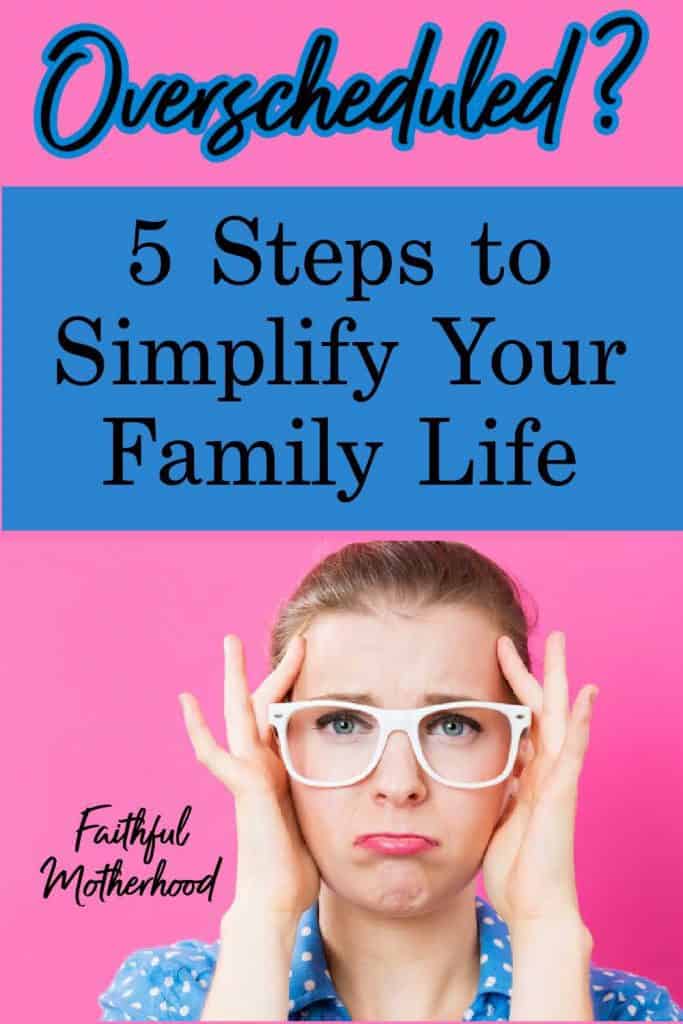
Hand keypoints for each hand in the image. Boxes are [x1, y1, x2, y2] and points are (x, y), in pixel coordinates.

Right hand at [179, 633, 319, 923]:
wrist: (276, 900)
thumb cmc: (297, 868)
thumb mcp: (318, 815)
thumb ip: (320, 793)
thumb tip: (354, 785)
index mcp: (278, 770)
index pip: (284, 717)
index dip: (295, 688)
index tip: (310, 660)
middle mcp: (260, 766)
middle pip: (262, 705)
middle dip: (272, 669)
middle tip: (282, 637)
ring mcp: (248, 774)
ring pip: (238, 714)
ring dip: (236, 677)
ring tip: (230, 642)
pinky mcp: (243, 787)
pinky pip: (214, 753)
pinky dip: (198, 728)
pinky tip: (186, 701)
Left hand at [481, 631, 597, 930]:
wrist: (534, 909)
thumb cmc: (516, 871)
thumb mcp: (496, 818)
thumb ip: (498, 790)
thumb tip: (490, 769)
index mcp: (531, 775)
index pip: (526, 719)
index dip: (514, 686)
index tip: (499, 654)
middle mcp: (547, 771)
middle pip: (545, 708)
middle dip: (540, 670)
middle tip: (542, 634)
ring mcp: (558, 780)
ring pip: (561, 717)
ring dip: (560, 679)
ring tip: (561, 644)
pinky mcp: (562, 795)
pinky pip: (573, 751)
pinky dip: (580, 722)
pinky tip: (586, 695)